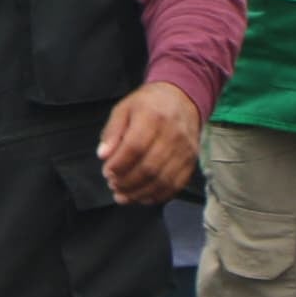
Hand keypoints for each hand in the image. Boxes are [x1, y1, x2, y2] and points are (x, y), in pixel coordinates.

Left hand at [97, 81, 200, 204]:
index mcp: (153, 117)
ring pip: (163, 180)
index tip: (106, 172)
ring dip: (140, 192)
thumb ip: (112, 132)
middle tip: (113, 185)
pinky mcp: (192, 161)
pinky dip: (158, 195)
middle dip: (127, 182)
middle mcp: (173, 135)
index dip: (119, 164)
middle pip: (150, 167)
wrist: (182, 99)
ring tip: (123, 195)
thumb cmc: (147, 105)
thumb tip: (103, 155)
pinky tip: (142, 197)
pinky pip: (176, 184)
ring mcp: (185, 150)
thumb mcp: (123, 109)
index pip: (135, 147)